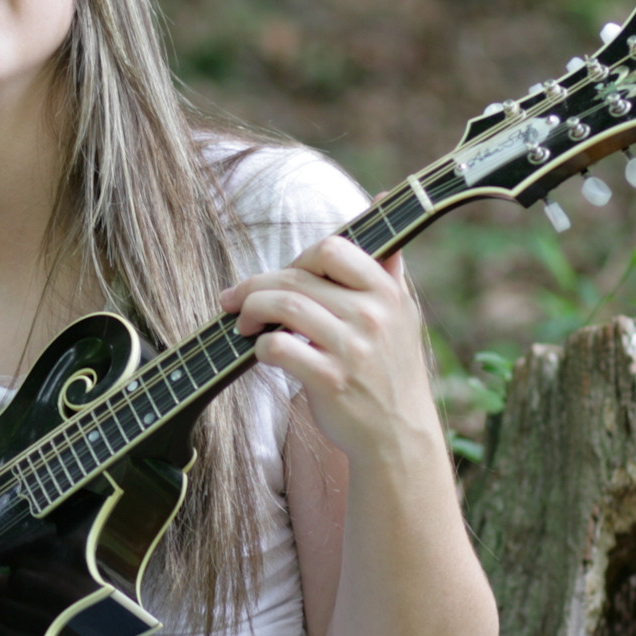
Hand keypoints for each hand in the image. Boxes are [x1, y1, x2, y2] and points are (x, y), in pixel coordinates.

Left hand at [218, 236, 436, 462]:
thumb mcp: (402, 314)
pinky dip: (260, 347)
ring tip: (241, 323)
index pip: (333, 248)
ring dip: (250, 311)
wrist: (400, 436)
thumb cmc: (391, 370)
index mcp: (388, 292)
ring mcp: (353, 349)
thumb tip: (377, 198)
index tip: (285, 276)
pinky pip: (278, 348)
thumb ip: (385, 263)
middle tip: (232, 300)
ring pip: (283, 307)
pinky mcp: (331, 381)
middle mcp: (373, 316)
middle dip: (254, 286)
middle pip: (296, 277)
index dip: (298, 258)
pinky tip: (261, 352)